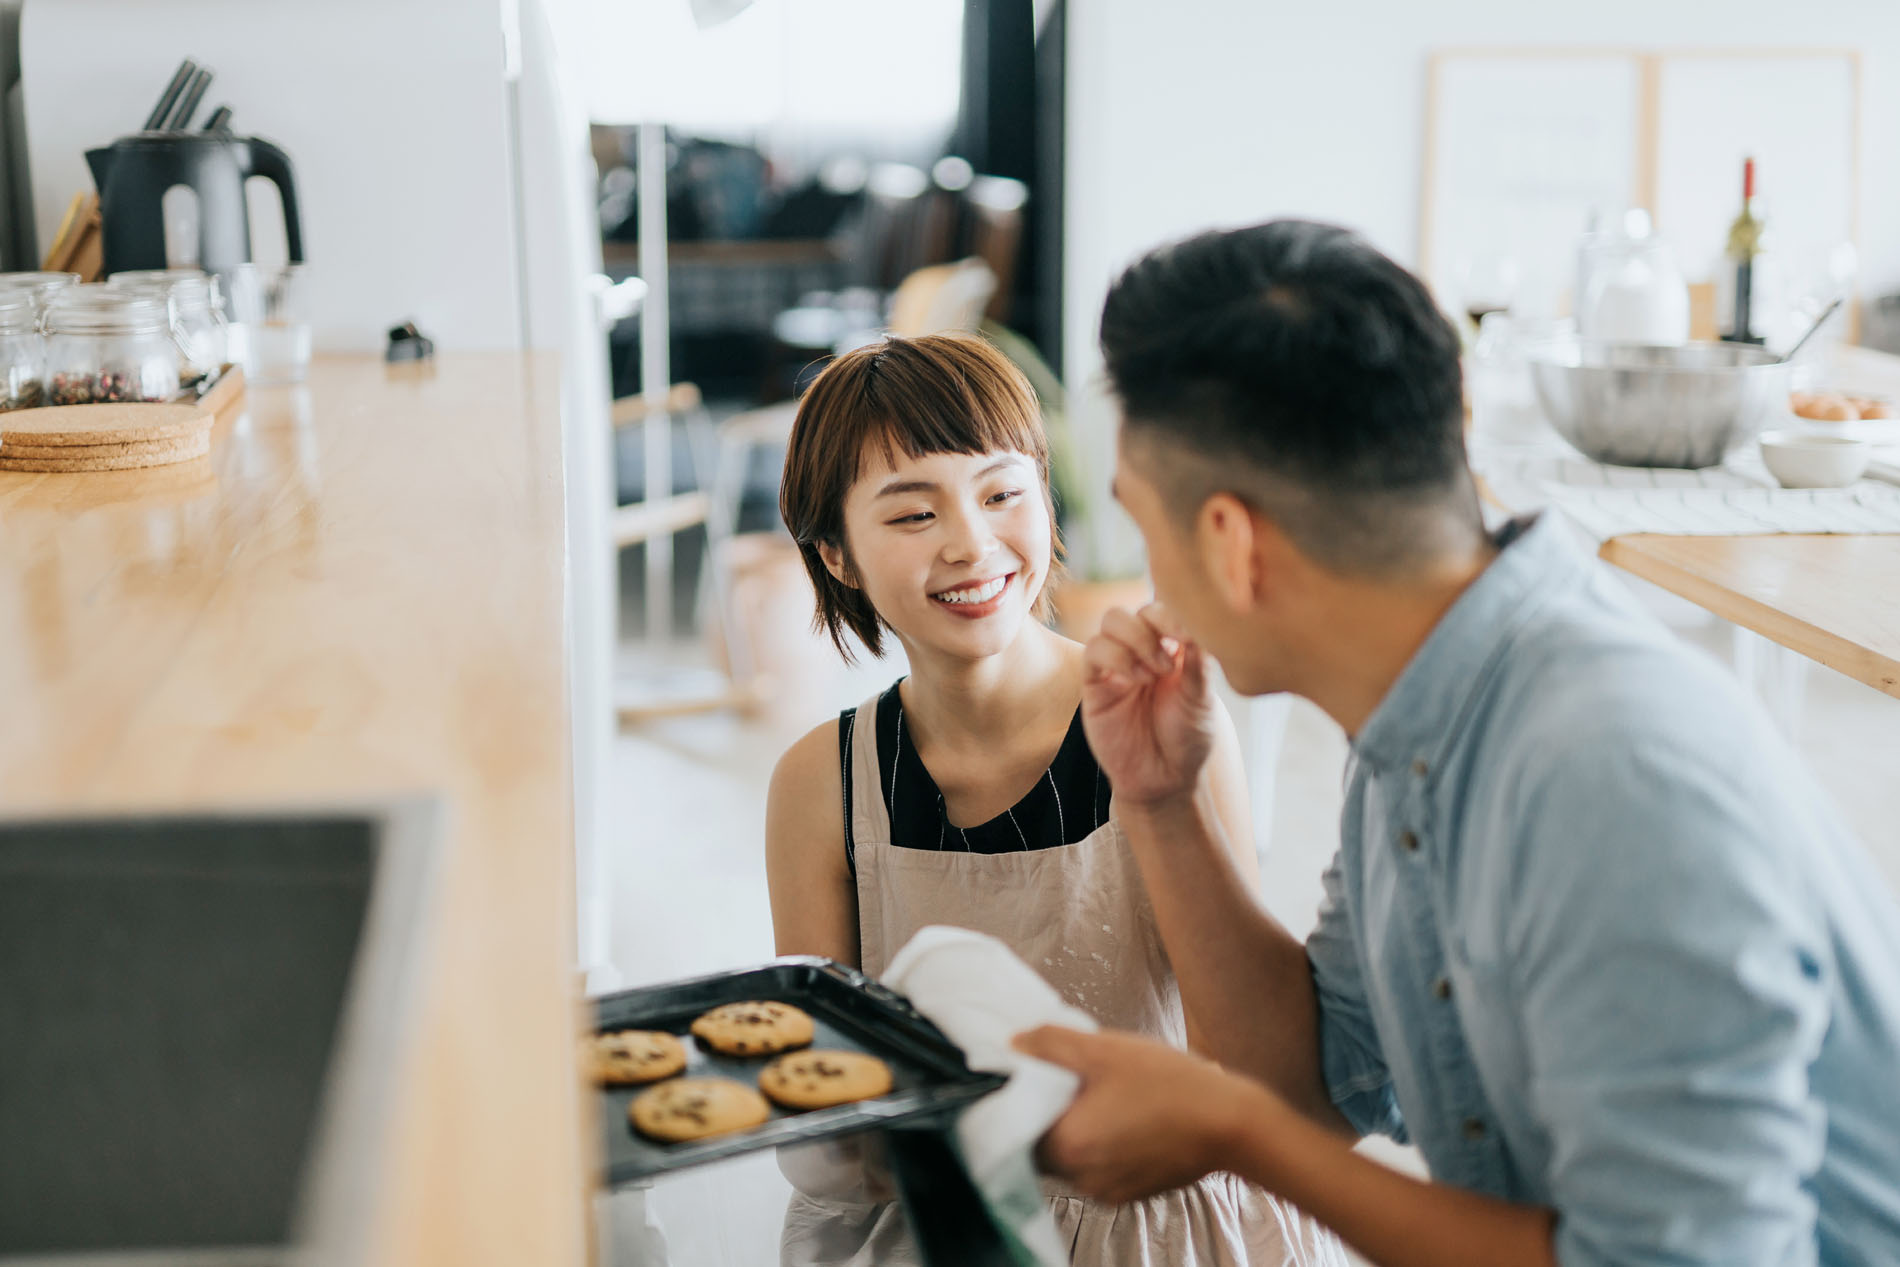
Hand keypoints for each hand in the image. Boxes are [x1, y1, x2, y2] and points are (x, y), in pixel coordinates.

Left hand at [1013, 1025, 1273, 1203]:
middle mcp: (1080, 1179)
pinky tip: (1126, 1116)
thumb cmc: (1170, 1085)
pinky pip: (1097, 1166)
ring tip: (1106, 1095)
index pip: (1016, 1124)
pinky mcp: (1128, 1192)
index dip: (1022, 1095)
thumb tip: (1015, 1044)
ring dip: (1077, 1126)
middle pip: (1041, 1142)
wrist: (1228, 1122)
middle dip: (1051, 1109)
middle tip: (1077, 1079)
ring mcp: (1105, 1190)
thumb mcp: (1104, 1050)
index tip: (1038, 1074)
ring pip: (1070, 1154)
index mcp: (1066, 1146)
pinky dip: (1102, 1143)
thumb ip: (1051, 1044)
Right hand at [1080, 603, 1216, 806]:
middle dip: (1155, 624)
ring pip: (1112, 620)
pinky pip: (1094, 650)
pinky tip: (1136, 679)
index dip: (1176, 613)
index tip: (1191, 634)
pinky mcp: (1095, 684)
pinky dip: (1116, 656)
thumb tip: (1199, 626)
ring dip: (1136, 638)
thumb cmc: (1187, 740)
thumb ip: (1198, 664)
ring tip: (1154, 673)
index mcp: (1173, 648)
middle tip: (1170, 660)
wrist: (1164, 780)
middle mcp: (1143, 651)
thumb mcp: (1202, 701)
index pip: (1167, 609)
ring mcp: (1117, 665)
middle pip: (1137, 608)